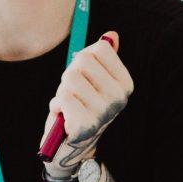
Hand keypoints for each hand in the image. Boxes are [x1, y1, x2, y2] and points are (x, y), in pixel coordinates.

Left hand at [40, 31, 133, 179]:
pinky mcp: (85, 125)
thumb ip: (103, 57)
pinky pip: (62, 97)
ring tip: (69, 104)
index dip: (85, 58)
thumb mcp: (93, 79)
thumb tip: (111, 35)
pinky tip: (64, 115)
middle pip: (84, 60)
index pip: (100, 48)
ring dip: (62, 90)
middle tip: (74, 92)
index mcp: (125, 84)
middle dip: (71, 73)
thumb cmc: (81, 105)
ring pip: (70, 78)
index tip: (86, 76)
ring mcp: (103, 112)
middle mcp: (119, 98)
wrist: (72, 146)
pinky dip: (57, 105)